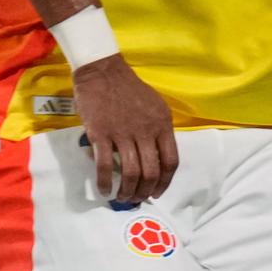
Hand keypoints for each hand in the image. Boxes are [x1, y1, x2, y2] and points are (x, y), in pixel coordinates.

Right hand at [75, 54, 177, 204]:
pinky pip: (105, 165)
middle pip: (151, 172)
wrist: (102, 71)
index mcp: (162, 124)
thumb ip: (157, 130)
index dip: (165, 182)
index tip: (157, 192)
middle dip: (145, 191)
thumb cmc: (128, 89)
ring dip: (127, 191)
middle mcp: (145, 131)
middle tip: (137, 199)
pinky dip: (104, 182)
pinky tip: (104, 190)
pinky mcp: (101, 135)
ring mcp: (123, 133)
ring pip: (130, 173)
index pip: (170, 161)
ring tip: (122, 198)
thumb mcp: (154, 106)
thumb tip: (154, 156)